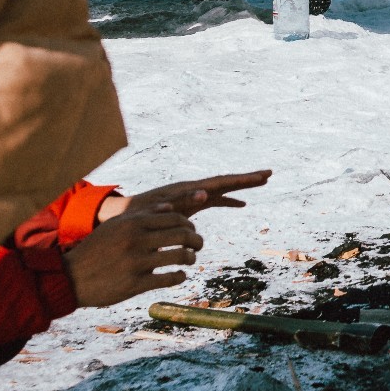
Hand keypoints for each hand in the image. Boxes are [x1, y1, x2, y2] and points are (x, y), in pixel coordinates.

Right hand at [63, 205, 202, 307]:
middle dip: (197, 241)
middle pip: (183, 235)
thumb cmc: (96, 249)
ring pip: (180, 257)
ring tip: (190, 260)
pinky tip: (180, 276)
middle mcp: (136, 240)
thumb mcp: (115, 226)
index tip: (192, 232)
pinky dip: (180, 276)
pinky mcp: (135, 284)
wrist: (70, 277)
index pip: (175, 218)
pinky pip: (169, 279)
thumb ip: (143, 215)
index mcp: (133, 223)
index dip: (190, 225)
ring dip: (191, 258)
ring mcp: (136, 263)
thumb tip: (170, 207)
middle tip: (198, 246)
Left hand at [100, 169, 271, 220]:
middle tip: (269, 174)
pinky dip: (228, 200)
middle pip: (225, 182)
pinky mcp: (188, 204)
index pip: (221, 183)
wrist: (120, 216)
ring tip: (262, 184)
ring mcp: (190, 196)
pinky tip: (241, 204)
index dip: (242, 180)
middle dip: (246, 179)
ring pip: (222, 190)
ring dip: (241, 187)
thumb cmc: (137, 215)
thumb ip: (180, 201)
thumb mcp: (158, 209)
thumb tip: (205, 193)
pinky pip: (214, 200)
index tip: (262, 176)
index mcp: (187, 190)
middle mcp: (191, 189)